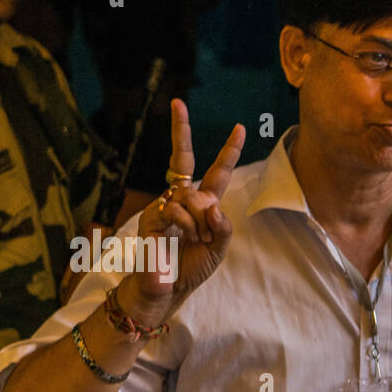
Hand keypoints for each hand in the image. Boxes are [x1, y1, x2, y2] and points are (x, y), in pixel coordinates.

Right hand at [128, 98, 244, 322]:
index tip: (240, 129)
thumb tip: (213, 205)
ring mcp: (165, 205)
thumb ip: (224, 227)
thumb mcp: (219, 249)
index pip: (217, 173)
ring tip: (197, 238)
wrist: (168, 289)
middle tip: (178, 103)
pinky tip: (183, 237)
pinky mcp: (151, 216)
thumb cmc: (192, 268)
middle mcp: (182, 199)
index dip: (228, 152)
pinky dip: (186, 225)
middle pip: (183, 159)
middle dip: (180, 130)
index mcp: (203, 205)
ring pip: (190, 194)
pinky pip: (176, 209)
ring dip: (200, 219)